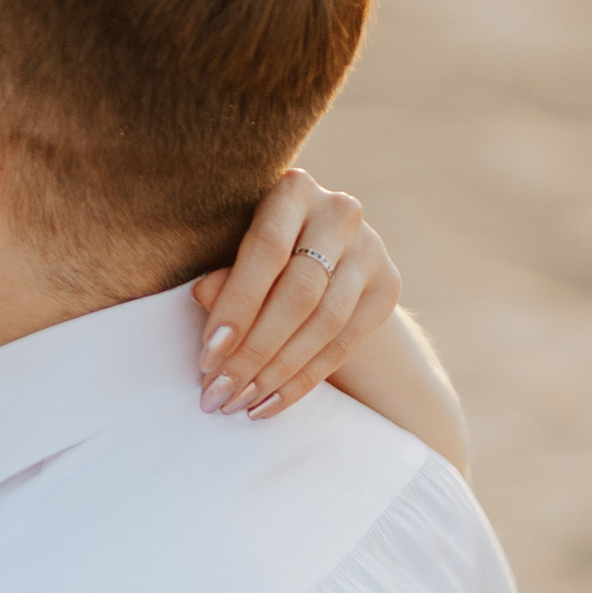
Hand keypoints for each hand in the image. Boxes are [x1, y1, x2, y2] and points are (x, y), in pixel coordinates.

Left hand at [189, 169, 398, 417]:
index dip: (236, 307)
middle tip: (220, 392)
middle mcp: (340, 213)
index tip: (207, 357)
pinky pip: (344, 343)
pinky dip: (304, 380)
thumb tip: (203, 293)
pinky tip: (270, 403)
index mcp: (294, 189)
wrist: (320, 254)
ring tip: (241, 403)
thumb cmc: (258, 252)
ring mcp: (371, 249)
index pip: (265, 251)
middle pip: (298, 293)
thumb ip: (225, 274)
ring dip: (279, 372)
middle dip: (254, 351)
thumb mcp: (234, 252)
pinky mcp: (388, 287)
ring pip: (325, 322)